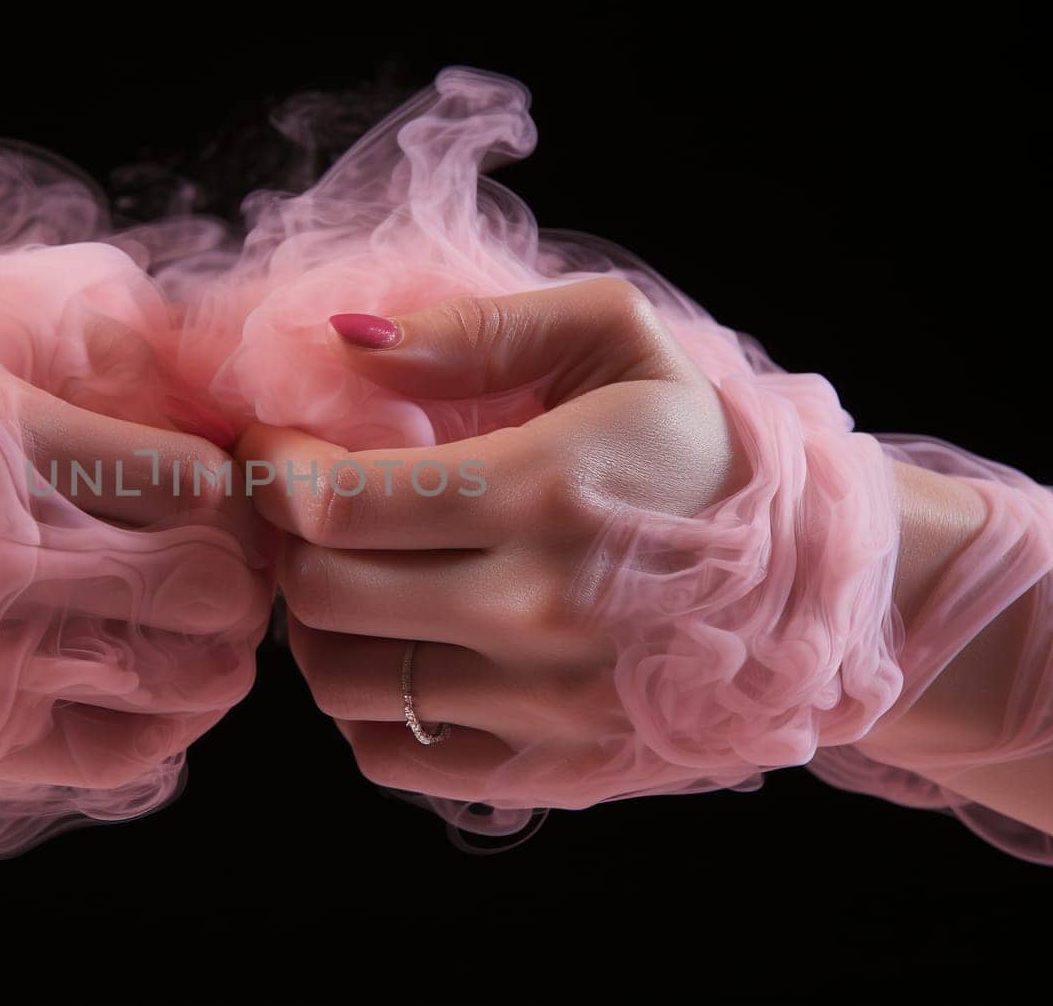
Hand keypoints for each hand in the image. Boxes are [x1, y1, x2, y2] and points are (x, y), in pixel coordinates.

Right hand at [0, 232, 273, 863]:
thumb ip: (82, 313)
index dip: (226, 477)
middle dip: (241, 562)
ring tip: (198, 612)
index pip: (197, 477)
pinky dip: (170, 719)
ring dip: (219, 642)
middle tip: (227, 546)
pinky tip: (155, 679)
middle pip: (211, 583)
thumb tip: (206, 364)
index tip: (212, 476)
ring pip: (184, 676)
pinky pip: (121, 752)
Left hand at [239, 277, 751, 810]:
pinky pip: (386, 752)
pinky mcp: (545, 769)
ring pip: (336, 680)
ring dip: (311, 620)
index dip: (273, 466)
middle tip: (305, 505)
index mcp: (549, 492)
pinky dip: (359, 700)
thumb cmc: (706, 451)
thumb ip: (479, 330)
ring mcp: (540, 706)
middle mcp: (537, 613)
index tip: (277, 443)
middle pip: (319, 591)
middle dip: (285, 537)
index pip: (336, 500)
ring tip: (348, 570)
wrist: (824, 590)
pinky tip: (396, 642)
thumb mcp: (619, 341)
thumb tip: (349, 342)